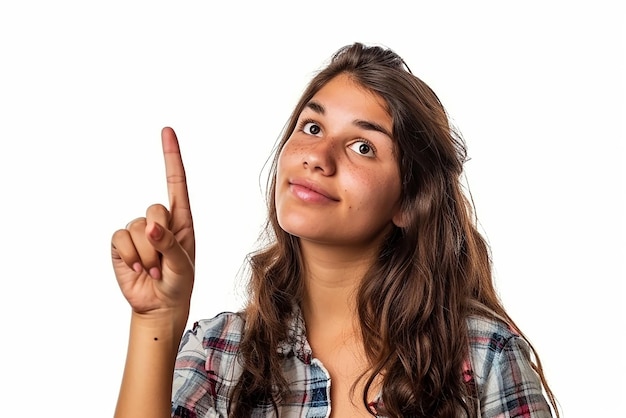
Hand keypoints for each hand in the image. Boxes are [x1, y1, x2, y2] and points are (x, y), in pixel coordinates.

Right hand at [111, 127, 194, 319]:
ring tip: (154, 270)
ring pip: (137, 228)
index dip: (171, 156)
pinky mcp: (121, 244)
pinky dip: (131, 257)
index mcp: (181, 220)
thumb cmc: (179, 283)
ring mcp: (138, 232)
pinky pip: (120, 239)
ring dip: (147, 255)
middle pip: (155, 209)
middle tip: (165, 262)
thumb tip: (151, 227)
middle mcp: (159, 221)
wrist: (159, 305)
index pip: (176, 182)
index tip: (167, 130)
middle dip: (160, 238)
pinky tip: (138, 270)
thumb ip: (171, 244)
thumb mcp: (184, 264)